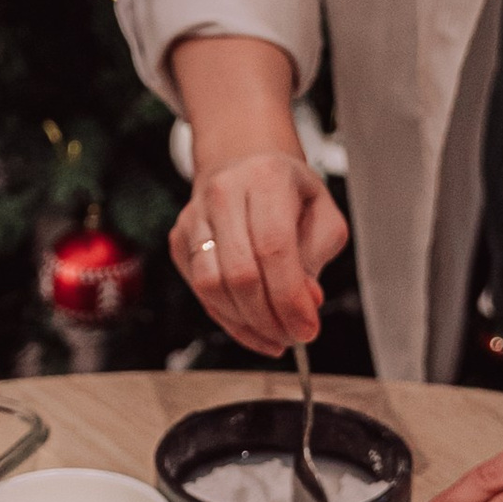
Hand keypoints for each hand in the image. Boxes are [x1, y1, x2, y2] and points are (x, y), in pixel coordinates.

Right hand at [169, 151, 347, 354]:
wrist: (244, 166)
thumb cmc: (288, 192)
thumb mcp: (323, 215)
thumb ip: (317, 257)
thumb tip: (306, 299)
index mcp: (265, 178)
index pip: (274, 248)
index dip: (290, 297)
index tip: (308, 328)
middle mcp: (223, 193)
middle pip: (240, 272)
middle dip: (269, 318)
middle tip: (293, 336)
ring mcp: (195, 217)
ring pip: (212, 286)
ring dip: (246, 323)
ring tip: (274, 335)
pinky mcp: (179, 240)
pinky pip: (200, 291)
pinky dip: (228, 318)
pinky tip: (252, 326)